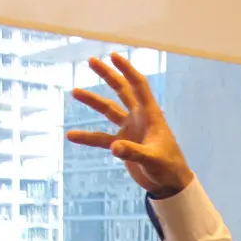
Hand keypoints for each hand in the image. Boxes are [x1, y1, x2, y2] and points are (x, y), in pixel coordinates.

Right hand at [65, 53, 193, 197]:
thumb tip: (113, 148)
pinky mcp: (123, 144)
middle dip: (108, 76)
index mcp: (151, 115)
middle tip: (91, 61)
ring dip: (93, 101)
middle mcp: (139, 118)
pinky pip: (101, 138)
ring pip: (109, 110)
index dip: (127, 70)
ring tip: (74, 91)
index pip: (139, 86)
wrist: (169, 184)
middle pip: (122, 91)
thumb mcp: (152, 159)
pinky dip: (87, 137)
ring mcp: (130, 130)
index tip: (113, 56)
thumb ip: (133, 152)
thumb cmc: (168, 168)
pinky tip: (71, 136)